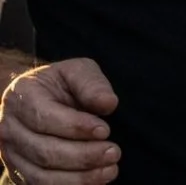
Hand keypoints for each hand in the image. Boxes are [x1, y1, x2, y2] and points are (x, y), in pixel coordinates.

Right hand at [0, 59, 119, 183]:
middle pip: (44, 151)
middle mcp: (10, 129)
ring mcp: (11, 155)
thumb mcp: (77, 71)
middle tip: (114, 153)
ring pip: (41, 175)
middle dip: (83, 155)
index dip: (76, 127)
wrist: (37, 98)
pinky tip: (94, 181)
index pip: (45, 118)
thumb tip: (109, 103)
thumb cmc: (61, 84)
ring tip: (110, 171)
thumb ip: (91, 84)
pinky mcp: (19, 173)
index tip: (105, 131)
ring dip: (78, 178)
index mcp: (22, 97)